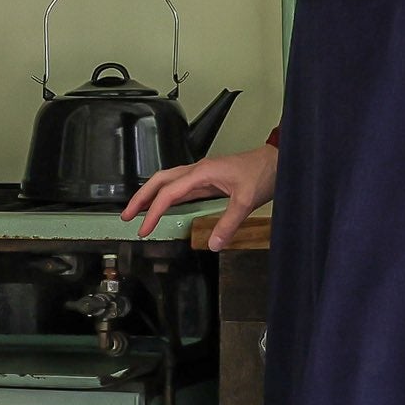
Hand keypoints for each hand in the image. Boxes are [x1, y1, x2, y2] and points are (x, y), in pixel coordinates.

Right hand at [119, 145, 278, 249]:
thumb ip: (228, 223)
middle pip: (159, 181)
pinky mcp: (208, 179)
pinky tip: (163, 207)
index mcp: (202, 172)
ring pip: (167, 182)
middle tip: (126, 217)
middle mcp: (198, 170)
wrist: (277, 160)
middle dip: (140, 198)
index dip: (153, 212)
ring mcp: (202, 174)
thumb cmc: (263, 172)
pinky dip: (166, 197)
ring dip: (150, 195)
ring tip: (137, 212)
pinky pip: (180, 187)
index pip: (168, 193)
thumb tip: (212, 244)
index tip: (144, 229)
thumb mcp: (246, 200)